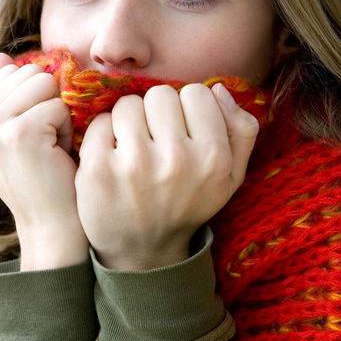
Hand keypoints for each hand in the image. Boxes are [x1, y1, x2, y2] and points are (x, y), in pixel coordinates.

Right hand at [0, 53, 87, 267]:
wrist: (49, 225)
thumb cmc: (40, 176)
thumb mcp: (14, 132)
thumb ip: (5, 93)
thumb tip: (1, 57)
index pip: (11, 72)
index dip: (32, 101)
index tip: (28, 139)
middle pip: (28, 73)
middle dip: (46, 104)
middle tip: (41, 145)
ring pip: (44, 84)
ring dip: (56, 115)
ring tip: (47, 148)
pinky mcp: (18, 134)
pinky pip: (58, 105)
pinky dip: (65, 129)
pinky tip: (54, 157)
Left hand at [75, 82, 258, 269]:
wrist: (143, 252)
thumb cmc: (188, 205)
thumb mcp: (231, 177)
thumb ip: (241, 130)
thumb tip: (218, 88)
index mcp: (213, 158)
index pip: (197, 93)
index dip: (187, 109)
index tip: (182, 132)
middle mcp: (176, 160)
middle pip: (160, 94)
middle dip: (156, 113)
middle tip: (154, 140)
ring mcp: (134, 163)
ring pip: (128, 104)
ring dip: (128, 122)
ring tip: (132, 148)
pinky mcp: (98, 168)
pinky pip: (100, 122)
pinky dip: (103, 135)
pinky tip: (112, 157)